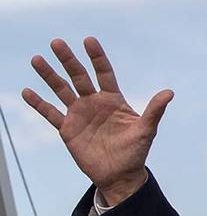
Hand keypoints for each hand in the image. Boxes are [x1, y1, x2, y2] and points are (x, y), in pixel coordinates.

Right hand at [21, 37, 173, 203]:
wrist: (120, 174)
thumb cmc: (136, 151)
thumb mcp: (146, 130)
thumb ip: (154, 110)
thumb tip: (170, 92)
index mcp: (113, 99)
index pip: (104, 72)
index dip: (97, 57)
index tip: (88, 40)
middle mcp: (94, 103)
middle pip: (79, 76)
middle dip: (68, 60)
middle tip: (57, 42)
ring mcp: (79, 114)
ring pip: (61, 90)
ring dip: (49, 76)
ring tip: (37, 59)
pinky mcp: (68, 129)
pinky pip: (50, 113)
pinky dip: (38, 103)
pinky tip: (27, 91)